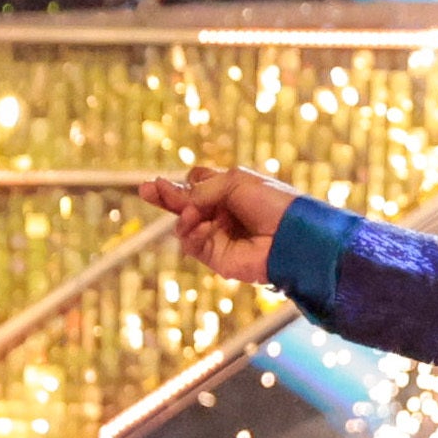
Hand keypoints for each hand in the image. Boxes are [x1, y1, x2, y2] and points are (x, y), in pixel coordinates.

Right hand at [139, 162, 303, 289]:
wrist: (292, 235)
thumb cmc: (271, 203)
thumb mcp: (234, 183)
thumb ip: (202, 189)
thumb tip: (178, 200)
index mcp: (229, 192)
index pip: (195, 184)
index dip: (181, 184)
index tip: (162, 182)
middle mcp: (221, 213)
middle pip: (183, 204)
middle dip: (164, 197)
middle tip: (145, 189)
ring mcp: (218, 234)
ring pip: (184, 224)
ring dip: (183, 216)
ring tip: (191, 214)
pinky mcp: (217, 256)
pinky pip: (191, 243)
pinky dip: (191, 234)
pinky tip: (200, 227)